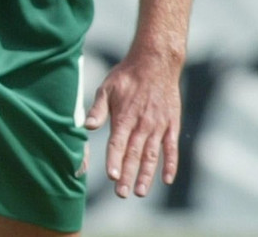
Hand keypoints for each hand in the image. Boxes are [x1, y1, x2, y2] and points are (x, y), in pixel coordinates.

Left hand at [84, 49, 184, 197]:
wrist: (155, 63)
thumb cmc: (126, 76)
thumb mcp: (106, 88)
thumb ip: (97, 109)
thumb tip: (86, 126)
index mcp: (125, 116)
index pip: (117, 143)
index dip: (114, 159)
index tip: (112, 176)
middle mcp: (142, 124)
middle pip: (134, 154)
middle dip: (128, 175)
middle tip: (122, 193)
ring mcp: (158, 126)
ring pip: (152, 155)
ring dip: (147, 175)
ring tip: (141, 192)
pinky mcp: (171, 125)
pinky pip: (171, 148)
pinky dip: (170, 164)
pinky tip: (167, 179)